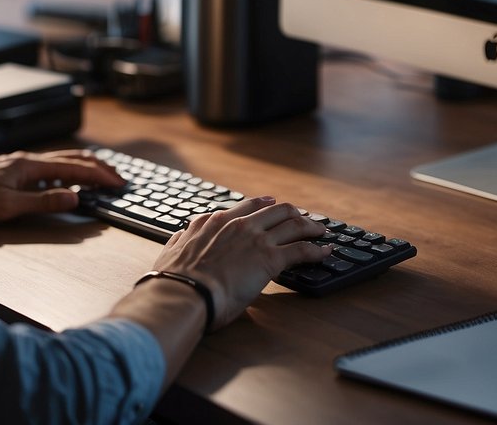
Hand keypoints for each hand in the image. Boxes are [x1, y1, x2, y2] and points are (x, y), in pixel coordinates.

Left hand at [0, 149, 124, 225]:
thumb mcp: (6, 207)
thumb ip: (42, 202)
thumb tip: (74, 198)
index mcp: (29, 166)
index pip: (75, 168)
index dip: (100, 176)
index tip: (119, 184)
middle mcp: (26, 160)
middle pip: (72, 159)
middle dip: (98, 168)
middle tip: (118, 180)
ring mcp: (17, 164)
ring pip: (59, 161)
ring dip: (83, 169)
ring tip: (99, 178)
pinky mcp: (9, 171)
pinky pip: (46, 168)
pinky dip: (65, 173)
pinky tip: (63, 183)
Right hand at [149, 196, 330, 330]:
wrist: (184, 293)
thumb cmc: (176, 280)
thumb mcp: (171, 251)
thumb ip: (180, 240)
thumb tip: (178, 238)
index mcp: (213, 221)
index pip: (245, 206)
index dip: (261, 205)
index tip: (270, 204)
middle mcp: (237, 224)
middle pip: (274, 209)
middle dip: (291, 212)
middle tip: (301, 218)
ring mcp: (255, 238)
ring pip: (292, 223)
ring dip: (310, 226)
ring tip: (320, 231)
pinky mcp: (270, 258)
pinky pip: (301, 249)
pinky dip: (317, 249)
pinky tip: (325, 251)